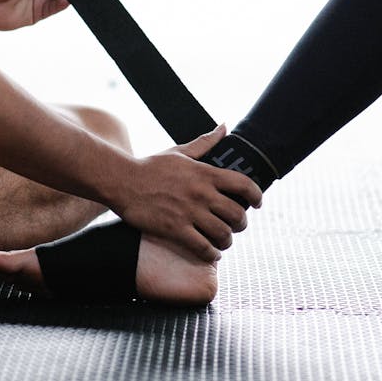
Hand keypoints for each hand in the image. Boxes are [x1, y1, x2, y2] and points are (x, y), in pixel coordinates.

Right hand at [119, 125, 262, 261]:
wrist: (123, 181)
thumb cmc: (151, 166)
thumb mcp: (180, 151)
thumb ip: (205, 142)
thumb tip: (224, 126)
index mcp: (205, 173)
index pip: (243, 184)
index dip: (256, 195)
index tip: (258, 203)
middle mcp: (201, 193)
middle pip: (237, 213)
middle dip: (242, 223)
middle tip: (238, 226)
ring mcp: (189, 212)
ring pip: (223, 233)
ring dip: (227, 241)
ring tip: (224, 242)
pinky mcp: (175, 229)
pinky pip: (202, 247)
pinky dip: (211, 254)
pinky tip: (211, 253)